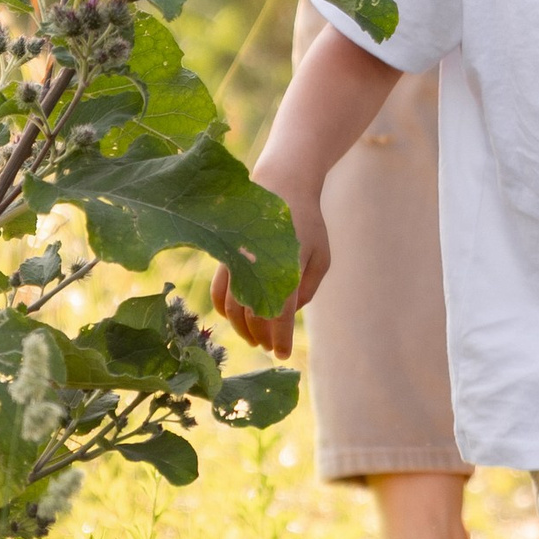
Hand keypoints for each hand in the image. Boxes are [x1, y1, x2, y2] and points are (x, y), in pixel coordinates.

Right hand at [211, 193, 326, 358]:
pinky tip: (235, 317)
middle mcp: (257, 268)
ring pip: (230, 308)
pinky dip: (223, 310)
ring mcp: (237, 261)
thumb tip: (288, 313)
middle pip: (253, 316)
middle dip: (262, 337)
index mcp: (286, 269)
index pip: (280, 316)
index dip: (281, 339)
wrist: (281, 184)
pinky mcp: (224, 256)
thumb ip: (307, 288)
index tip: (283, 354)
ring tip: (255, 337)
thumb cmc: (307, 222)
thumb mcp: (320, 255)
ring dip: (241, 328)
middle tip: (270, 347)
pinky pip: (217, 291)